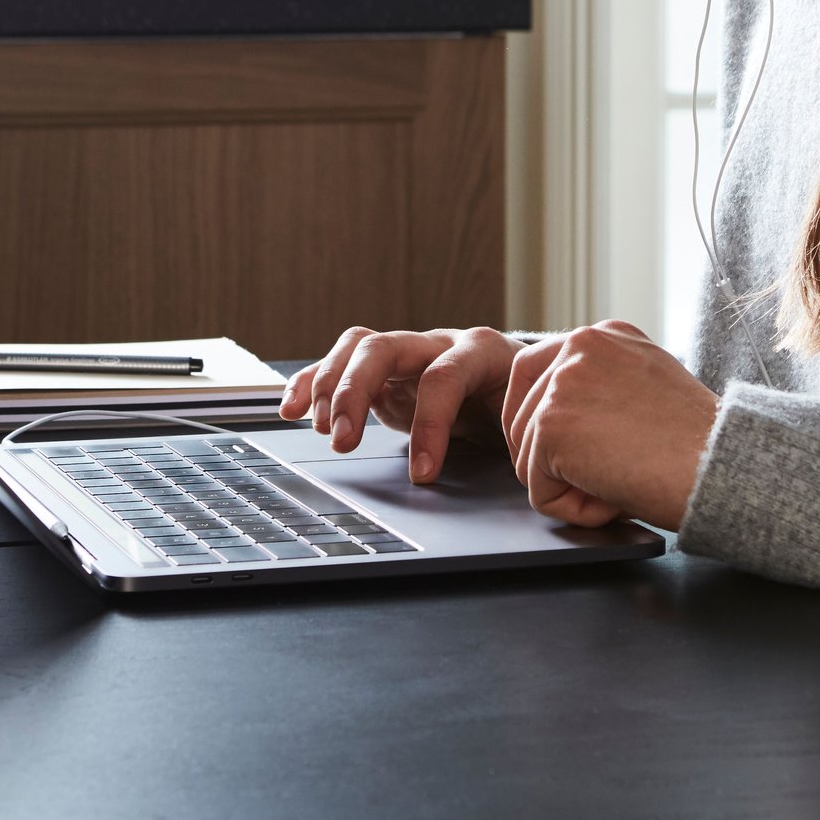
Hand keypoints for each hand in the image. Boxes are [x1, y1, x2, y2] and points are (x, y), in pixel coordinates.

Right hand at [280, 326, 558, 482]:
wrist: (523, 384)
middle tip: (342, 441)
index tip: (421, 476)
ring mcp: (409, 351)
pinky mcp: (386, 369)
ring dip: (330, 387)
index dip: (430, 425)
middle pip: (384, 347)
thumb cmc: (527, 405)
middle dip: (355, 392)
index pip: (443, 378)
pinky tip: (290, 407)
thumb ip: (519, 437)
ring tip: (319, 429)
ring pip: (357, 348)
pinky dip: (312, 382)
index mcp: (481, 352)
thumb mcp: (529, 421)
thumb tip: (519, 470)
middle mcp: (438, 342)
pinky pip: (341, 364)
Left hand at [501, 321, 719, 531]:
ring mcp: (561, 383)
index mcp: (602, 336)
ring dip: (566, 486)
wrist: (720, 466)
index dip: (541, 422)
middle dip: (548, 459)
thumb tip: (565, 419)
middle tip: (599, 480)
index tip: (566, 452)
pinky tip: (615, 500)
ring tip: (618, 487)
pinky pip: (538, 490)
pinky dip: (573, 510)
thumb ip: (603, 388)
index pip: (534, 371)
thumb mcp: (645, 389)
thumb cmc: (698, 444)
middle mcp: (578, 345)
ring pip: (526, 454)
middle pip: (520, 413)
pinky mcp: (551, 425)